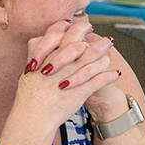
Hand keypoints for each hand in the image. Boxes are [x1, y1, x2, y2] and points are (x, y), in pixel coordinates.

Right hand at [13, 20, 120, 134]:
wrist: (32, 117)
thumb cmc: (29, 97)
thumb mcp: (28, 71)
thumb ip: (35, 54)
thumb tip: (37, 41)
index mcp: (47, 56)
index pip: (61, 33)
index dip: (73, 28)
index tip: (81, 26)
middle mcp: (60, 62)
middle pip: (80, 42)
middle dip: (90, 34)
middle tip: (98, 32)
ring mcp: (72, 75)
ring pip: (93, 57)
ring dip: (103, 49)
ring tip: (110, 44)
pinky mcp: (82, 90)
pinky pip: (100, 79)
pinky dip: (109, 76)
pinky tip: (116, 74)